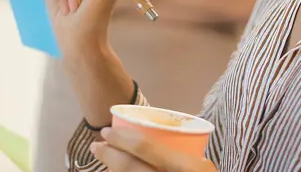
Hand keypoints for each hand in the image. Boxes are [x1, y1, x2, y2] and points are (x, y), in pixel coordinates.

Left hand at [91, 127, 216, 171]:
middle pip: (129, 168)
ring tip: (104, 162)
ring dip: (110, 171)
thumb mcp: (203, 166)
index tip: (107, 131)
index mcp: (187, 166)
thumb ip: (179, 153)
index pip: (145, 147)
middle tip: (98, 145)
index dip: (121, 138)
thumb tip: (149, 136)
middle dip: (108, 155)